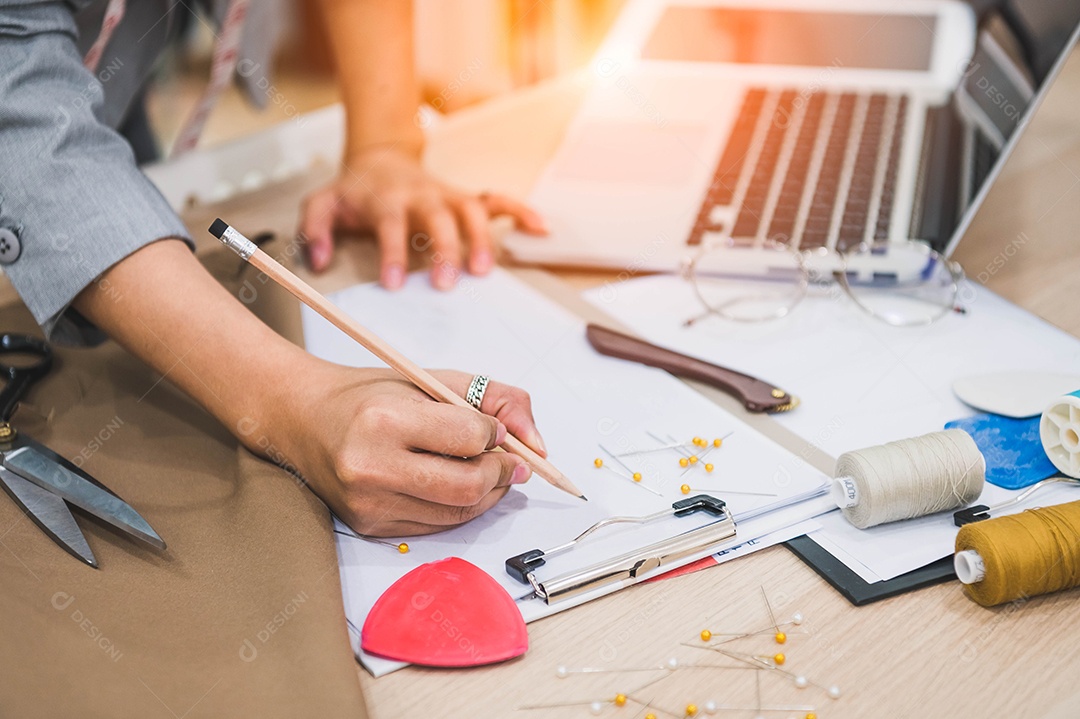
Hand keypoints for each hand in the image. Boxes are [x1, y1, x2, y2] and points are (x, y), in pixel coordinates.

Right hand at [276, 364, 546, 536]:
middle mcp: (372, 466)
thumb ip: (496, 399)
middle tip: (506, 460)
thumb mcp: (432, 379)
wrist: (305, 421)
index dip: (496, 435)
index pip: (470, 437)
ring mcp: (368, 503)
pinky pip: (436, 526)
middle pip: (469, 486)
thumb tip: (538, 445)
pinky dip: (458, 508)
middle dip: (500, 473)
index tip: (496, 430)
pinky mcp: (369, 527)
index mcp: (385, 419)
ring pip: (458, 512)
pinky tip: (453, 485)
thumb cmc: (371, 397)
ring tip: (484, 471)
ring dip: (486, 493)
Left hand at [298, 147, 547, 289]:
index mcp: (386, 198)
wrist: (380, 157)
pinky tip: (539, 228)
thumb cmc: (354, 191)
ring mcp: (447, 194)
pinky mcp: (465, 197)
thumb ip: (313, 231)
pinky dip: (521, 211)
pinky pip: (498, 200)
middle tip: (446, 285)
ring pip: (471, 210)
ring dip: (481, 238)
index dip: (394, 253)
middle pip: (438, 217)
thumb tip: (317, 262)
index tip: (396, 284)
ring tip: (484, 271)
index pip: (391, 224)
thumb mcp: (322, 204)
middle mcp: (421, 195)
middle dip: (445, 249)